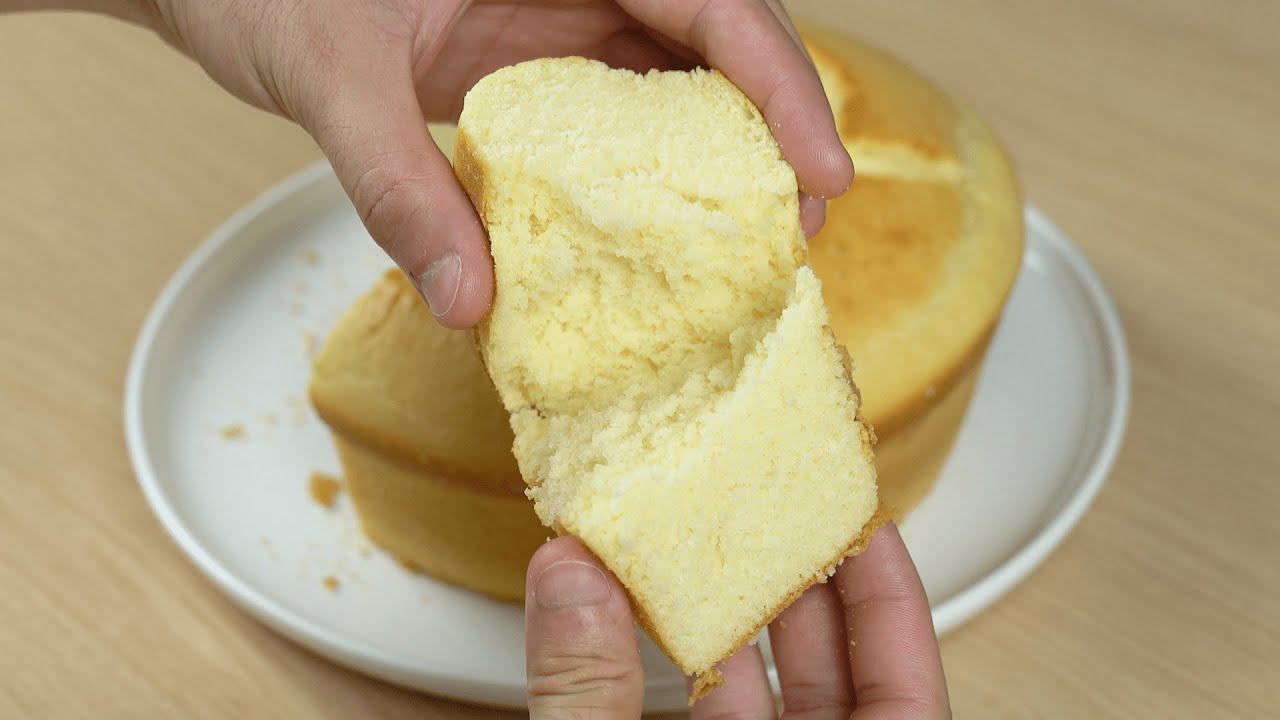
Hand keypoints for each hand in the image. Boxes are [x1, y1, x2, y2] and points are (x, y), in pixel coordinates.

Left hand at [128, 0, 851, 327]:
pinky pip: (613, 109)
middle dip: (770, 124)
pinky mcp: (527, 58)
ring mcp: (552, 12)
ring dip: (719, 153)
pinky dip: (643, 170)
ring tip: (751, 240)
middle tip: (801, 225)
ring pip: (674, 74)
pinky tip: (656, 229)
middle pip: (713, 36)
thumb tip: (470, 305)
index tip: (824, 171)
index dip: (780, 81)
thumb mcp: (329, 75)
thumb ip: (397, 184)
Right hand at [524, 523, 950, 718]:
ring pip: (768, 705)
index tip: (863, 519)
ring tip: (704, 542)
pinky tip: (651, 624)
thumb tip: (570, 577)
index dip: (890, 594)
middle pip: (838, 678)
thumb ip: (594, 697)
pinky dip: (687, 678)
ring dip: (733, 626)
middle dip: (799, 585)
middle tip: (769, 503)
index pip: (906, 687)